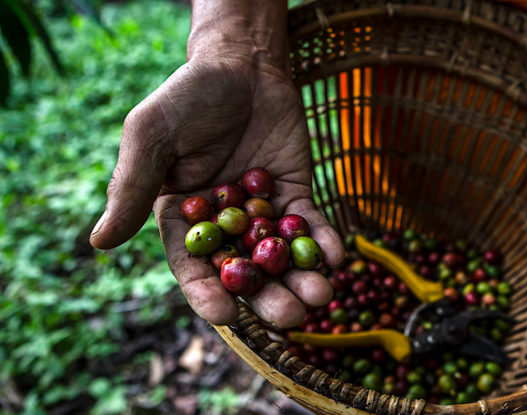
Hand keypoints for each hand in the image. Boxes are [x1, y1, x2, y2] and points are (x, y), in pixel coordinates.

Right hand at [89, 56, 343, 326]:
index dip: (209, 294)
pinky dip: (322, 243)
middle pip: (246, 274)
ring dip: (302, 280)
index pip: (194, 268)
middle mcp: (222, 225)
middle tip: (291, 318)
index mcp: (180, 220)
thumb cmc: (187, 96)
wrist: (241, 65)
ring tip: (321, 296)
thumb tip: (100, 242)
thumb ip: (132, 186)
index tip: (229, 315)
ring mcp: (260, 214)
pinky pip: (309, 226)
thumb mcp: (151, 135)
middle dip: (269, 299)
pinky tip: (335, 258)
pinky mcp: (293, 196)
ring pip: (280, 258)